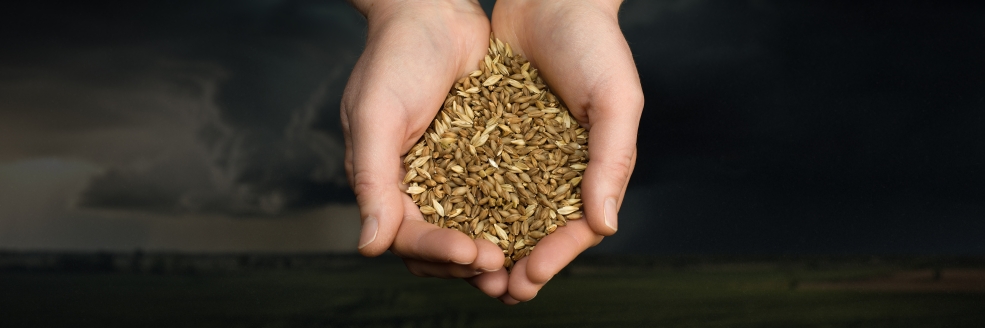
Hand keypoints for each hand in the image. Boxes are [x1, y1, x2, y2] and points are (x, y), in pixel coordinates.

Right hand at [341, 0, 508, 298]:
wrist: (434, 12)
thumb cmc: (395, 58)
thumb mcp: (376, 117)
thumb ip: (373, 182)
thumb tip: (369, 249)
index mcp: (386, 184)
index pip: (410, 237)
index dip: (442, 253)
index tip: (477, 255)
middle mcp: (419, 186)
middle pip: (443, 245)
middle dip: (472, 265)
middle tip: (508, 276)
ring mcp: (452, 173)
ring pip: (475, 228)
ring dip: (499, 251)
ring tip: (527, 268)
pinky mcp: (483, 156)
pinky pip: (500, 195)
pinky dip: (516, 215)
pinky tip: (543, 224)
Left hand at [491, 0, 643, 302]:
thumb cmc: (594, 44)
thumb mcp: (615, 100)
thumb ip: (611, 161)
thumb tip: (605, 226)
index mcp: (592, 169)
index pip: (574, 228)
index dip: (553, 258)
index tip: (526, 280)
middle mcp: (557, 169)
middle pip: (536, 230)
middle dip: (516, 263)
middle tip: (494, 291)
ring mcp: (522, 155)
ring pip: (502, 212)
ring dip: (487, 243)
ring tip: (466, 269)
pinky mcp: (490, 136)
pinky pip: (475, 176)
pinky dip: (463, 202)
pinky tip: (443, 222)